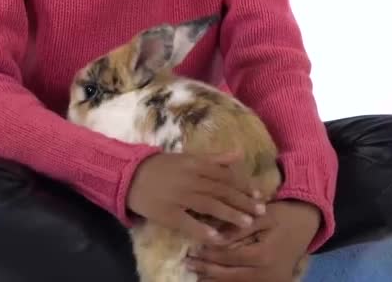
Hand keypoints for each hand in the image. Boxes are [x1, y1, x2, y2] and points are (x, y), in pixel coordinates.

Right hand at [127, 151, 266, 244]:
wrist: (130, 175)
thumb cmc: (161, 166)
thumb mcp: (188, 157)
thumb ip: (214, 158)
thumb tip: (239, 153)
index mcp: (196, 164)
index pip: (225, 176)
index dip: (243, 186)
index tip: (258, 195)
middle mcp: (191, 179)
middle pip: (222, 191)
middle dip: (243, 202)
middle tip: (261, 211)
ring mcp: (179, 197)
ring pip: (210, 205)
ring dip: (230, 215)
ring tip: (247, 223)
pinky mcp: (168, 213)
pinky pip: (188, 223)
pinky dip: (203, 230)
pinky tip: (217, 237)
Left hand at [185, 200, 320, 281]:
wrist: (308, 224)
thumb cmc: (283, 215)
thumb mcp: (262, 215)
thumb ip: (239, 227)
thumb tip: (214, 236)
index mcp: (264, 255)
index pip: (229, 257)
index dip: (209, 254)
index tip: (192, 249)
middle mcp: (267, 274)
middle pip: (230, 276)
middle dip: (207, 270)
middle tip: (187, 263)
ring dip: (214, 279)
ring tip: (195, 273)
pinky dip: (228, 281)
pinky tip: (212, 278)